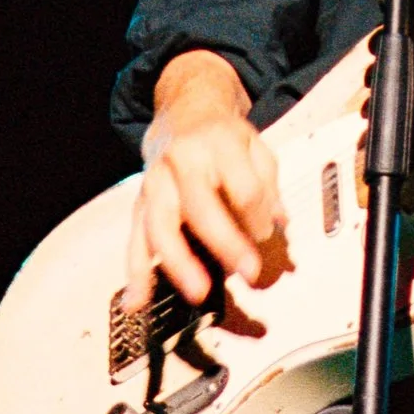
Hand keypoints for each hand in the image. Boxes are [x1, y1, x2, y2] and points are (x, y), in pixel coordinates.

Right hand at [120, 51, 283, 312]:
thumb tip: (278, 223)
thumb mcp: (255, 145)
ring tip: (198, 293)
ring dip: (179, 262)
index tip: (266, 235)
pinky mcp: (139, 202)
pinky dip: (135, 272)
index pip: (243, 186)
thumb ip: (268, 183)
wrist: (181, 112)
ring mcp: (155, 182)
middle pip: (201, 205)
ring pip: (160, 224)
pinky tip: (136, 301)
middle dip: (226, 242)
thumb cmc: (223, 137)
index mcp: (218, 144)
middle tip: (249, 273)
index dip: (259, 216)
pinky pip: (135, 239)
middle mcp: (181, 162)